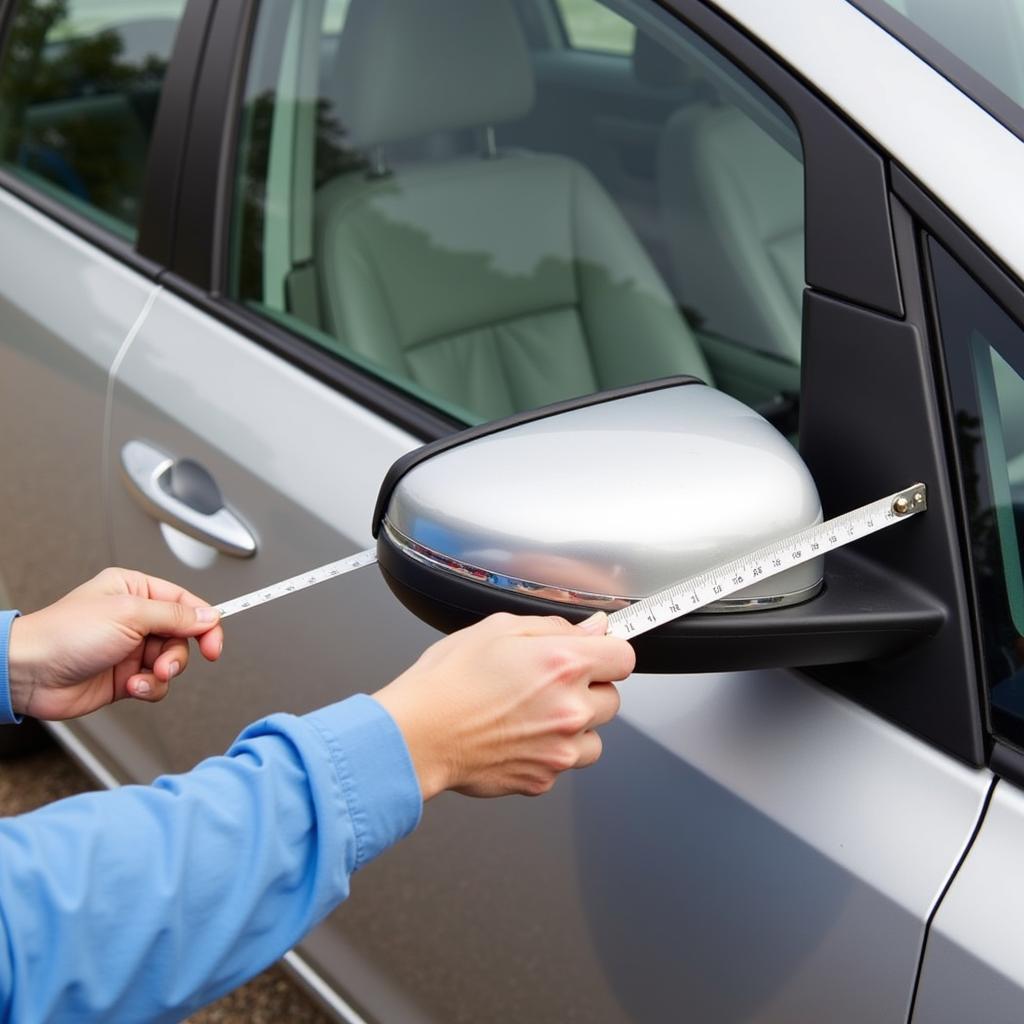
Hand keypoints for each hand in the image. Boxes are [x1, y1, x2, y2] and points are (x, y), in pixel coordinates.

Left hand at [8, 568, 223, 720]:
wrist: (30, 674)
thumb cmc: (64, 634)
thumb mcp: (130, 614)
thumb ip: (176, 615)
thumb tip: (208, 615)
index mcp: (136, 591)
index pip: (187, 603)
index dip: (205, 623)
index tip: (215, 643)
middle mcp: (135, 618)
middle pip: (183, 636)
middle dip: (178, 654)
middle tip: (165, 663)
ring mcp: (130, 649)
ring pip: (172, 662)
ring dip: (162, 673)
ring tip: (142, 676)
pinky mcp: (125, 677)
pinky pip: (156, 684)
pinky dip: (149, 688)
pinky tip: (130, 686)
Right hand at [373, 611, 633, 799]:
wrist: (416, 734)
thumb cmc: (447, 681)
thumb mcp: (498, 629)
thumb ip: (554, 626)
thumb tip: (591, 628)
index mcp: (564, 664)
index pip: (623, 657)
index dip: (607, 652)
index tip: (594, 654)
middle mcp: (570, 709)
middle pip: (613, 699)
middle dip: (588, 689)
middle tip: (548, 683)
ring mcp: (559, 749)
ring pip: (594, 737)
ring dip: (576, 726)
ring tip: (535, 713)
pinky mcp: (543, 778)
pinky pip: (564, 763)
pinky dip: (549, 751)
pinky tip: (519, 735)